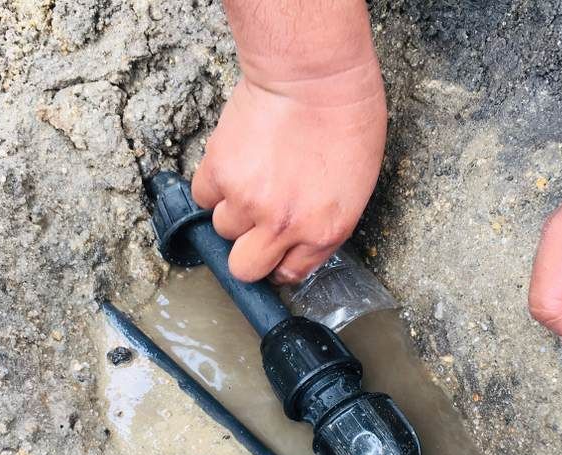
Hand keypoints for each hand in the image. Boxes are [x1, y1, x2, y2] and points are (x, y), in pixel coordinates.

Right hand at [192, 58, 386, 283]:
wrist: (314, 75)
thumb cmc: (346, 115)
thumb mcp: (357, 185)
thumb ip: (325, 221)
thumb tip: (298, 238)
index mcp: (323, 231)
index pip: (289, 273)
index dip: (279, 262)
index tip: (276, 251)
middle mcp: (283, 225)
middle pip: (245, 268)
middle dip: (248, 250)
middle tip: (254, 225)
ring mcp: (248, 201)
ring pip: (223, 229)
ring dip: (232, 210)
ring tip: (251, 177)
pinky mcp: (220, 173)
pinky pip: (204, 196)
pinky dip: (214, 184)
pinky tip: (234, 162)